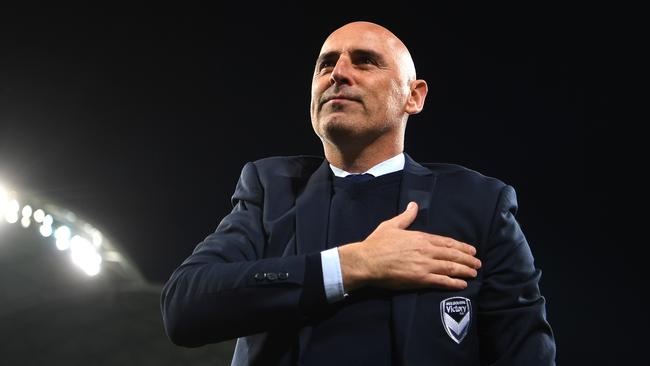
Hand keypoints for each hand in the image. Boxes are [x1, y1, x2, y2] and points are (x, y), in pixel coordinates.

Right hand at [338, 201, 480, 291]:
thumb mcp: (391, 225)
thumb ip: (406, 216)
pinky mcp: (420, 279)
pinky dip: (454, 283)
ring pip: (451, 267)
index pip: (446, 242)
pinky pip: (442, 281)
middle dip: (468, 259)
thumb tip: (413, 205)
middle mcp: (426, 251)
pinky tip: (462, 284)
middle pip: (452, 254)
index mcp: (420, 237)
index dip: (461, 246)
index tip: (471, 249)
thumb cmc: (376, 243)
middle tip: (478, 263)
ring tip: (474, 273)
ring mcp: (424, 265)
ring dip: (465, 270)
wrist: (367, 261)